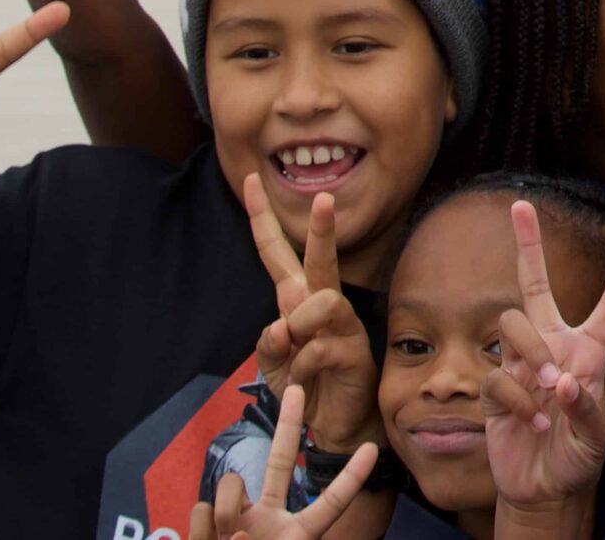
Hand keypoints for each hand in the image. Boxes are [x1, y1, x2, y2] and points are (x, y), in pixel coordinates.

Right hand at [189, 384, 379, 539]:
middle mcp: (267, 520)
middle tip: (297, 387)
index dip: (350, 478)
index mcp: (296, 537)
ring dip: (222, 514)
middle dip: (287, 423)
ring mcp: (237, 519)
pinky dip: (198, 529)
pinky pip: (199, 508)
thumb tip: (236, 531)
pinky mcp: (206, 523)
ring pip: (228, 488)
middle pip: (279, 461)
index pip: (329, 504)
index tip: (372, 449)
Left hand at [243, 183, 378, 452]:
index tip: (250, 180)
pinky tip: (308, 383)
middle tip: (325, 197)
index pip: (276, 252)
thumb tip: (279, 328)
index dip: (261, 217)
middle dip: (321, 228)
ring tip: (297, 358)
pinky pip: (317, 349)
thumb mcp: (272, 365)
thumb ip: (268, 344)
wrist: (334, 423)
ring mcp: (342, 324)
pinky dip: (303, 369)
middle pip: (318, 258)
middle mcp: (321, 303)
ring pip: (321, 302)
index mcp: (295, 299)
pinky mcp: (355, 349)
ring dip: (299, 330)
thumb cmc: (304, 385)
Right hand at [484, 198, 604, 507]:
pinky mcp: (495, 388)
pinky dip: (516, 400)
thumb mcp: (597, 438)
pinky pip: (497, 375)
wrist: (545, 488)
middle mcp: (552, 347)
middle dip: (526, 244)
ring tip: (546, 390)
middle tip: (517, 205)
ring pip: (512, 324)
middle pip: (533, 285)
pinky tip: (531, 423)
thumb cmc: (578, 457)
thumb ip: (585, 408)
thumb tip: (560, 382)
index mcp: (588, 351)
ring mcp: (520, 364)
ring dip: (530, 355)